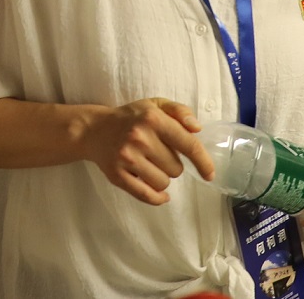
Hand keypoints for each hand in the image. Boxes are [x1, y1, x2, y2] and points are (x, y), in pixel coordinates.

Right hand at [82, 98, 213, 205]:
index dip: (203, 161)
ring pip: (163, 183)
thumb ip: (179, 111)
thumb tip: (196, 129)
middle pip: (176, 168)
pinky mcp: (117, 175)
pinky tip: (161, 194)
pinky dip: (157, 197)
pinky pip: (147, 195)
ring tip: (149, 165)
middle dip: (172, 164)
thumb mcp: (155, 105)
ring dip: (162, 177)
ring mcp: (127, 157)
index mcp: (153, 118)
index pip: (187, 144)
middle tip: (157, 154)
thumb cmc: (131, 117)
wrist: (94, 129)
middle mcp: (140, 137)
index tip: (209, 174)